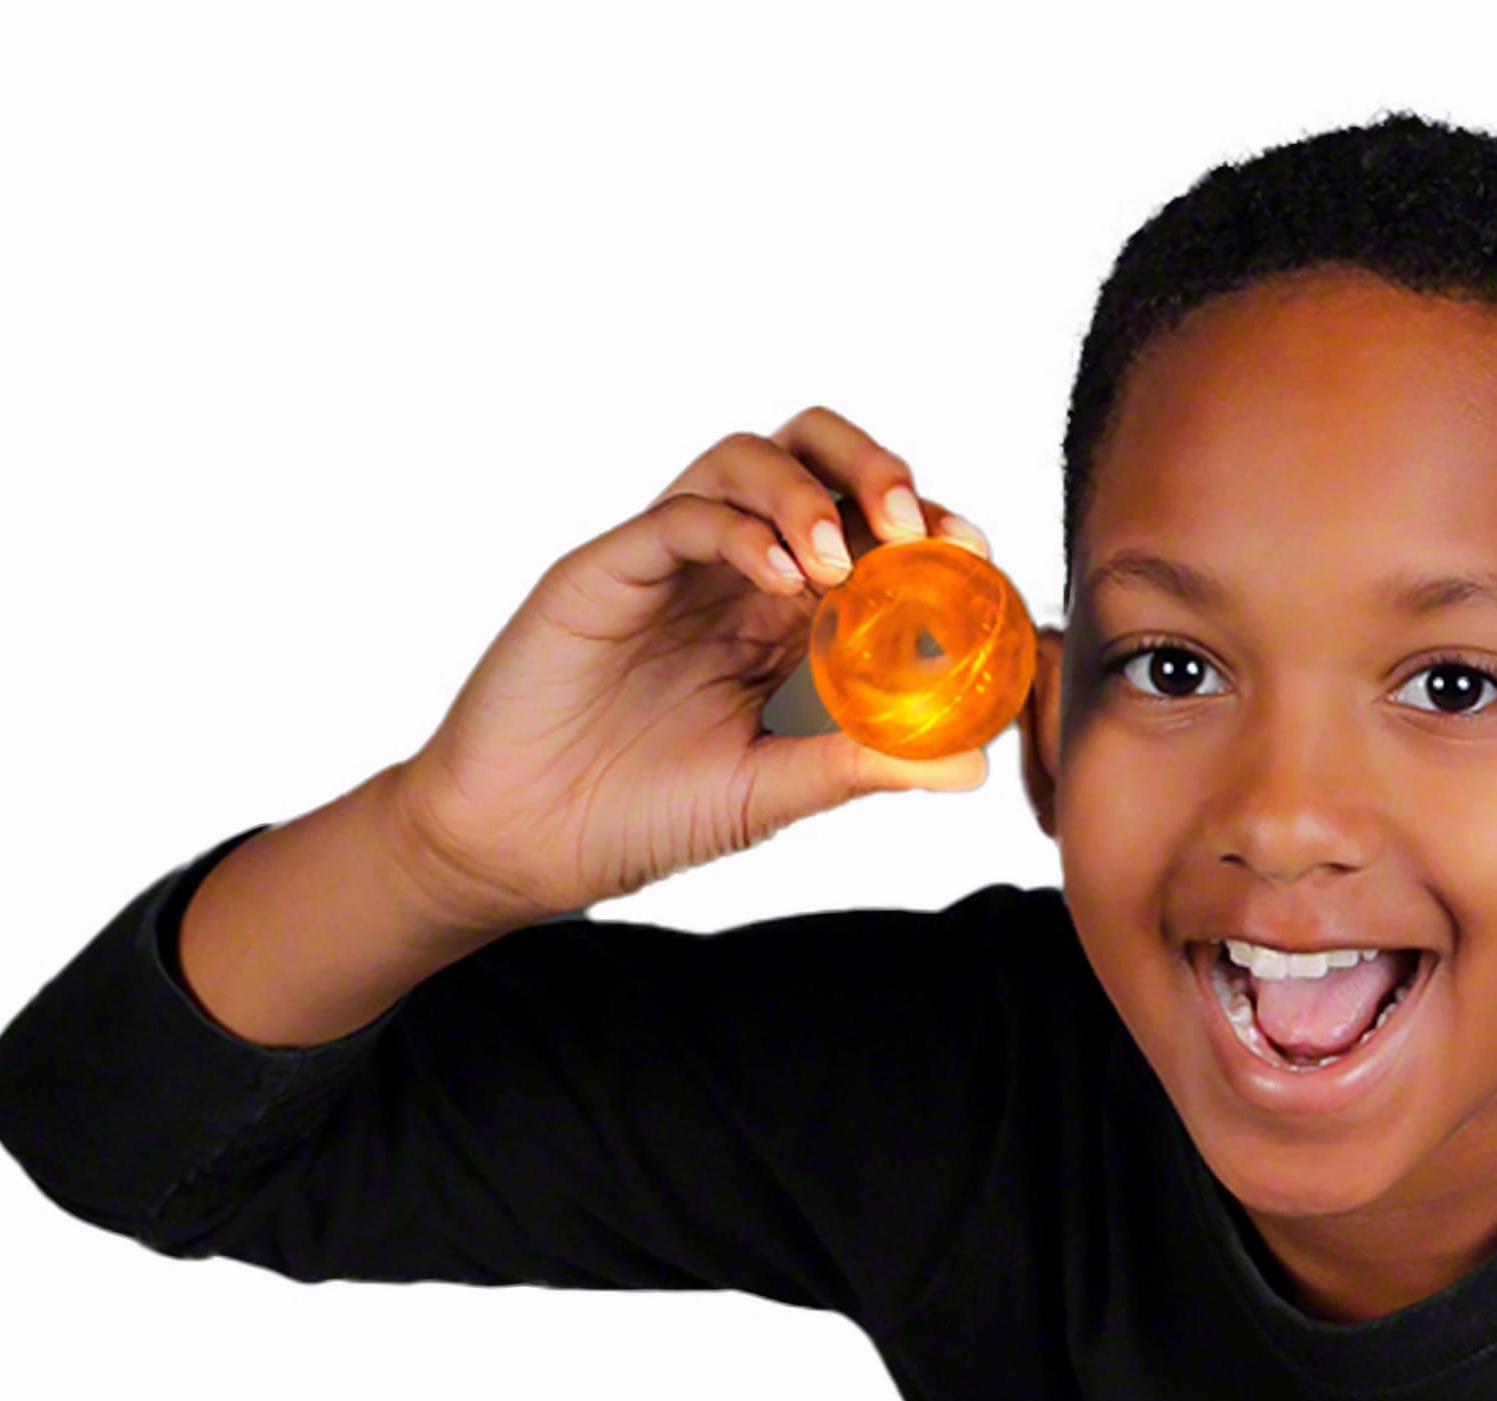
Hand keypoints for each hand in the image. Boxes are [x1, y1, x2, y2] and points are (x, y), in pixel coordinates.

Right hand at [382, 408, 997, 928]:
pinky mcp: (605, 568)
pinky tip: (778, 581)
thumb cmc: (639, 816)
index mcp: (778, 619)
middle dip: (873, 470)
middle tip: (916, 530)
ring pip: (744, 460)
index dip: (924, 529)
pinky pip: (679, 514)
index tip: (973, 558)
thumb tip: (971, 765)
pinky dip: (739, 529)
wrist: (523, 844)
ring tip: (840, 564)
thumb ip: (862, 766)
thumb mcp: (772, 794)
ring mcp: (668, 564)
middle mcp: (729, 573)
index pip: (865, 535)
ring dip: (807, 494)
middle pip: (811, 459)